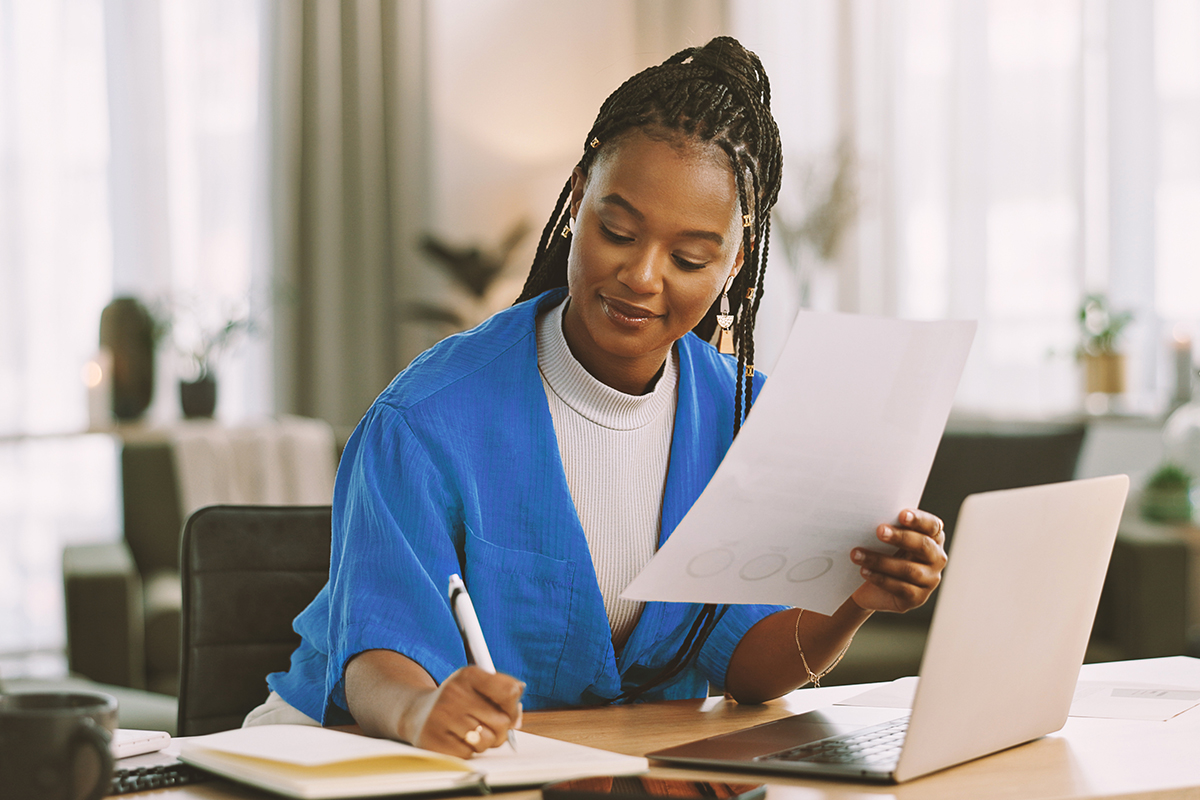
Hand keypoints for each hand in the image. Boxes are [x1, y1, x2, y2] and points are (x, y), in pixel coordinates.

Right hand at [402, 666, 523, 757]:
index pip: (509, 692)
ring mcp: (441, 717)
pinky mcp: (433, 740)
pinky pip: (468, 754)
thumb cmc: (457, 701)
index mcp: (469, 674)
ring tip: (470, 732)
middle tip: (486, 725)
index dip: (513, 707)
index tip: (506, 711)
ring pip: (487, 741)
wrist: (418, 712)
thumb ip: (504, 694)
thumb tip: (516, 718)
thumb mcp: (478, 686)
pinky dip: (467, 751)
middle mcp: (453, 692)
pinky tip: (456, 740)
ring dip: (483, 742)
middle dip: (500, 729)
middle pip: (502, 722)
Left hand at [849, 509, 945, 613]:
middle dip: (900, 537)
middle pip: (923, 546)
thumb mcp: (886, 539)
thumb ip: (889, 526)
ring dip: (880, 560)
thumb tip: (873, 513)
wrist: (870, 586)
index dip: (918, 520)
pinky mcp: (917, 598)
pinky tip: (864, 571)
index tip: (901, 514)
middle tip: (878, 530)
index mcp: (933, 538)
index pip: (932, 525)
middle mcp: (936, 558)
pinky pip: (901, 588)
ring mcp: (929, 580)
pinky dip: (880, 578)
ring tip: (857, 554)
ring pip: (908, 569)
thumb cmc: (881, 553)